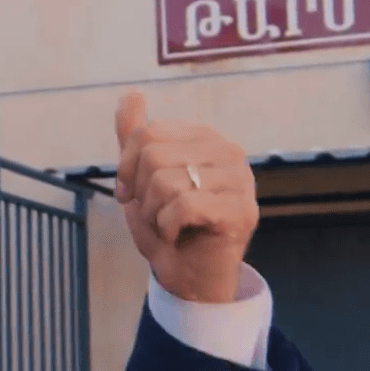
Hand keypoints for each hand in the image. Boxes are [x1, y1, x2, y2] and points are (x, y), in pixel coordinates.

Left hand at [114, 90, 258, 302]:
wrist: (188, 277)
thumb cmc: (168, 226)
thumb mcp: (142, 178)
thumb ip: (136, 136)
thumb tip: (131, 93)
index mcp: (204, 137)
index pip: (147, 133)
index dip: (127, 167)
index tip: (133, 193)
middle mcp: (227, 151)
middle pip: (154, 156)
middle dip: (143, 193)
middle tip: (158, 213)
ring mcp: (240, 181)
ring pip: (167, 182)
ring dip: (156, 213)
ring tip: (171, 225)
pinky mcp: (242, 212)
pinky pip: (185, 206)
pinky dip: (169, 226)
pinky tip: (180, 234)